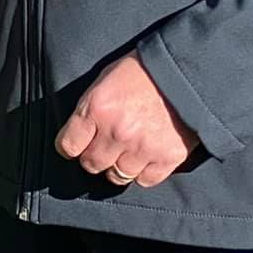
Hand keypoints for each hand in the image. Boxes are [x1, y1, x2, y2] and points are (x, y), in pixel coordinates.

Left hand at [55, 51, 197, 188]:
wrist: (184, 72)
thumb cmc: (140, 72)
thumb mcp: (104, 81)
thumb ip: (89, 110)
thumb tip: (79, 136)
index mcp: (97, 109)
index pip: (68, 146)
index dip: (70, 148)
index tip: (75, 147)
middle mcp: (117, 132)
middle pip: (92, 165)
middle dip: (94, 158)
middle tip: (103, 148)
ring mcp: (143, 147)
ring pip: (118, 176)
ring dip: (119, 166)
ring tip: (126, 152)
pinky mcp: (168, 157)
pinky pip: (145, 180)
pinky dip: (143, 172)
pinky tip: (145, 157)